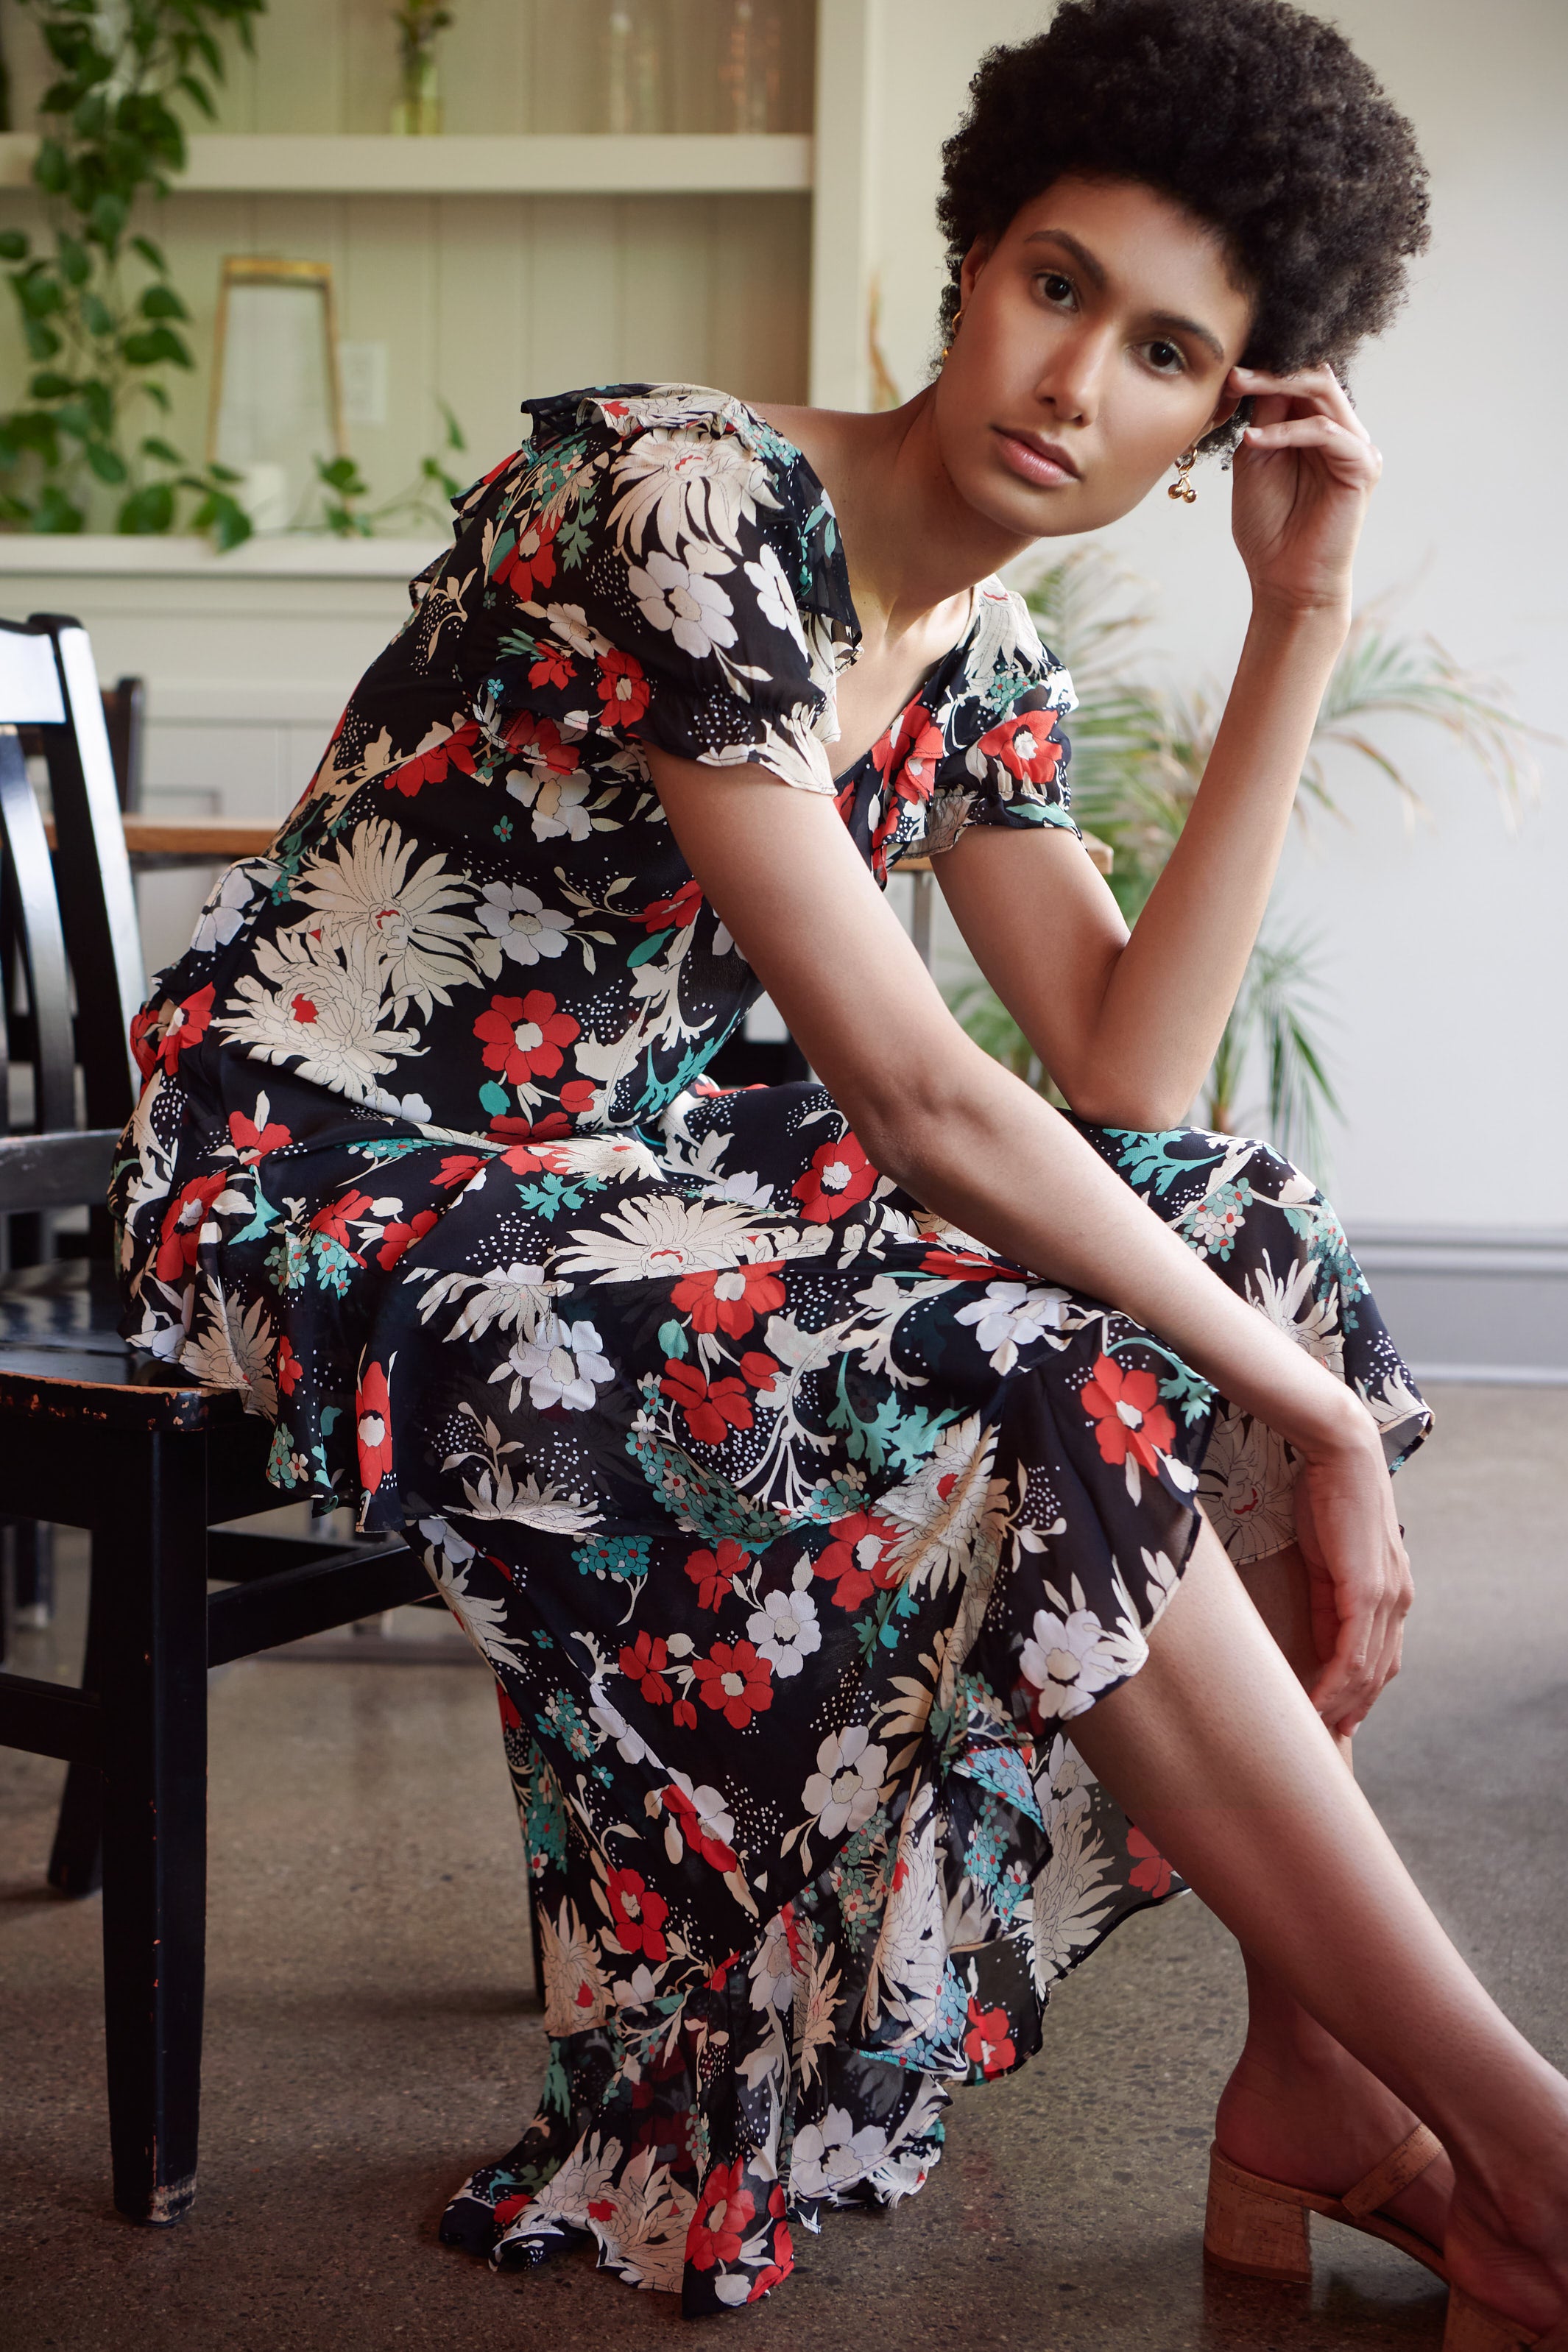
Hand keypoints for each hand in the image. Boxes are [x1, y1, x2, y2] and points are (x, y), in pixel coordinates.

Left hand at [1227, 363, 1381, 618]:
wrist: (1284, 580)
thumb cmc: (1268, 528)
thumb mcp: (1255, 461)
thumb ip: (1262, 418)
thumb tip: (1256, 373)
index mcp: (1316, 429)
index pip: (1298, 383)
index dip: (1265, 372)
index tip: (1227, 371)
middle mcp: (1341, 432)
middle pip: (1314, 377)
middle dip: (1272, 371)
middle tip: (1235, 374)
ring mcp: (1355, 447)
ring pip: (1324, 392)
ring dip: (1279, 387)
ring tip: (1241, 390)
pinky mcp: (1362, 467)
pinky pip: (1326, 432)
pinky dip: (1288, 431)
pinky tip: (1255, 439)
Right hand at [1293, 1421, 1412, 1736]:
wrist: (1339, 1454)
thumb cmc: (1328, 1496)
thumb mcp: (1327, 1558)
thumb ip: (1329, 1599)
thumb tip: (1323, 1639)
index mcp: (1392, 1590)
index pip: (1381, 1654)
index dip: (1363, 1690)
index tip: (1341, 1716)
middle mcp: (1397, 1598)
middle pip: (1378, 1671)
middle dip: (1353, 1706)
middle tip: (1327, 1734)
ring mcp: (1386, 1596)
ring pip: (1366, 1669)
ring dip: (1340, 1702)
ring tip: (1315, 1725)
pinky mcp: (1365, 1591)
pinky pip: (1350, 1652)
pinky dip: (1334, 1683)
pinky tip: (1315, 1699)